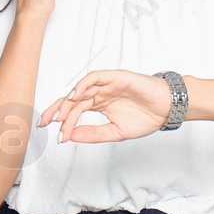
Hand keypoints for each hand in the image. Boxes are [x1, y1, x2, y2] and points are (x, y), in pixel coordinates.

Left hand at [39, 69, 171, 142]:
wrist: (168, 109)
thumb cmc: (146, 118)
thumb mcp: (115, 132)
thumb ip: (93, 134)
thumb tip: (70, 136)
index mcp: (99, 105)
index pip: (74, 110)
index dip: (62, 121)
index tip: (54, 135)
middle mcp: (99, 93)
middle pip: (72, 100)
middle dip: (57, 111)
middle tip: (45, 122)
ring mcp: (106, 84)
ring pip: (80, 90)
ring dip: (68, 102)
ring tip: (59, 115)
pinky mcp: (115, 77)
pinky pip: (94, 78)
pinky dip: (83, 85)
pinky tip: (75, 95)